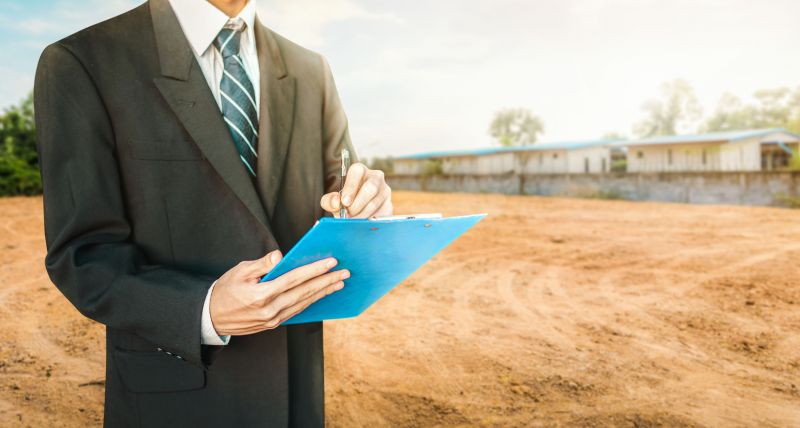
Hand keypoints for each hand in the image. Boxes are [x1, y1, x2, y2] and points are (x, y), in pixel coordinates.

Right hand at [210, 250, 348, 334]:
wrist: (211, 317)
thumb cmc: (225, 290)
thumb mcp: (239, 271)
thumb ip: (262, 264)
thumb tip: (280, 256)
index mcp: (261, 295)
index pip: (294, 279)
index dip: (314, 270)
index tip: (331, 262)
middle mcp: (270, 310)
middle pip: (304, 293)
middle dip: (326, 282)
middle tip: (344, 273)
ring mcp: (273, 319)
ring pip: (303, 303)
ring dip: (323, 293)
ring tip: (338, 284)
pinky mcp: (273, 324)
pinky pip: (296, 311)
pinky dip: (310, 302)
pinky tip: (321, 295)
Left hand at [320, 163, 392, 217]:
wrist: (356, 211)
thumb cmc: (344, 202)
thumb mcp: (333, 200)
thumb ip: (329, 200)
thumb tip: (336, 203)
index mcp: (360, 171)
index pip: (357, 172)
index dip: (351, 187)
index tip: (344, 202)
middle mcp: (375, 177)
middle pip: (370, 188)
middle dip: (357, 204)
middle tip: (348, 215)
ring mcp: (384, 191)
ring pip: (375, 203)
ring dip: (361, 215)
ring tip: (352, 221)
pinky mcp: (389, 205)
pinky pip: (380, 214)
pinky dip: (369, 221)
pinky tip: (362, 224)